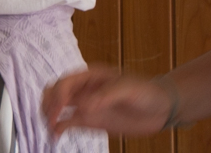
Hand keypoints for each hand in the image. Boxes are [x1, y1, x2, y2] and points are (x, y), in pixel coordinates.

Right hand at [41, 66, 173, 136]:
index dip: (58, 95)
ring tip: (50, 128)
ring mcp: (86, 105)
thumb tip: (84, 107)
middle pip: (55, 92)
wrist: (161, 108)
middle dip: (49, 103)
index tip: (59, 110)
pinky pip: (68, 122)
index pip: (65, 83)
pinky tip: (55, 135)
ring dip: (50, 115)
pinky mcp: (90, 120)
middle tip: (51, 118)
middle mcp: (84, 89)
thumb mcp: (128, 89)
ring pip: (58, 107)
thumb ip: (105, 96)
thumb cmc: (146, 91)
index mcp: (90, 75)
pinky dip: (59, 128)